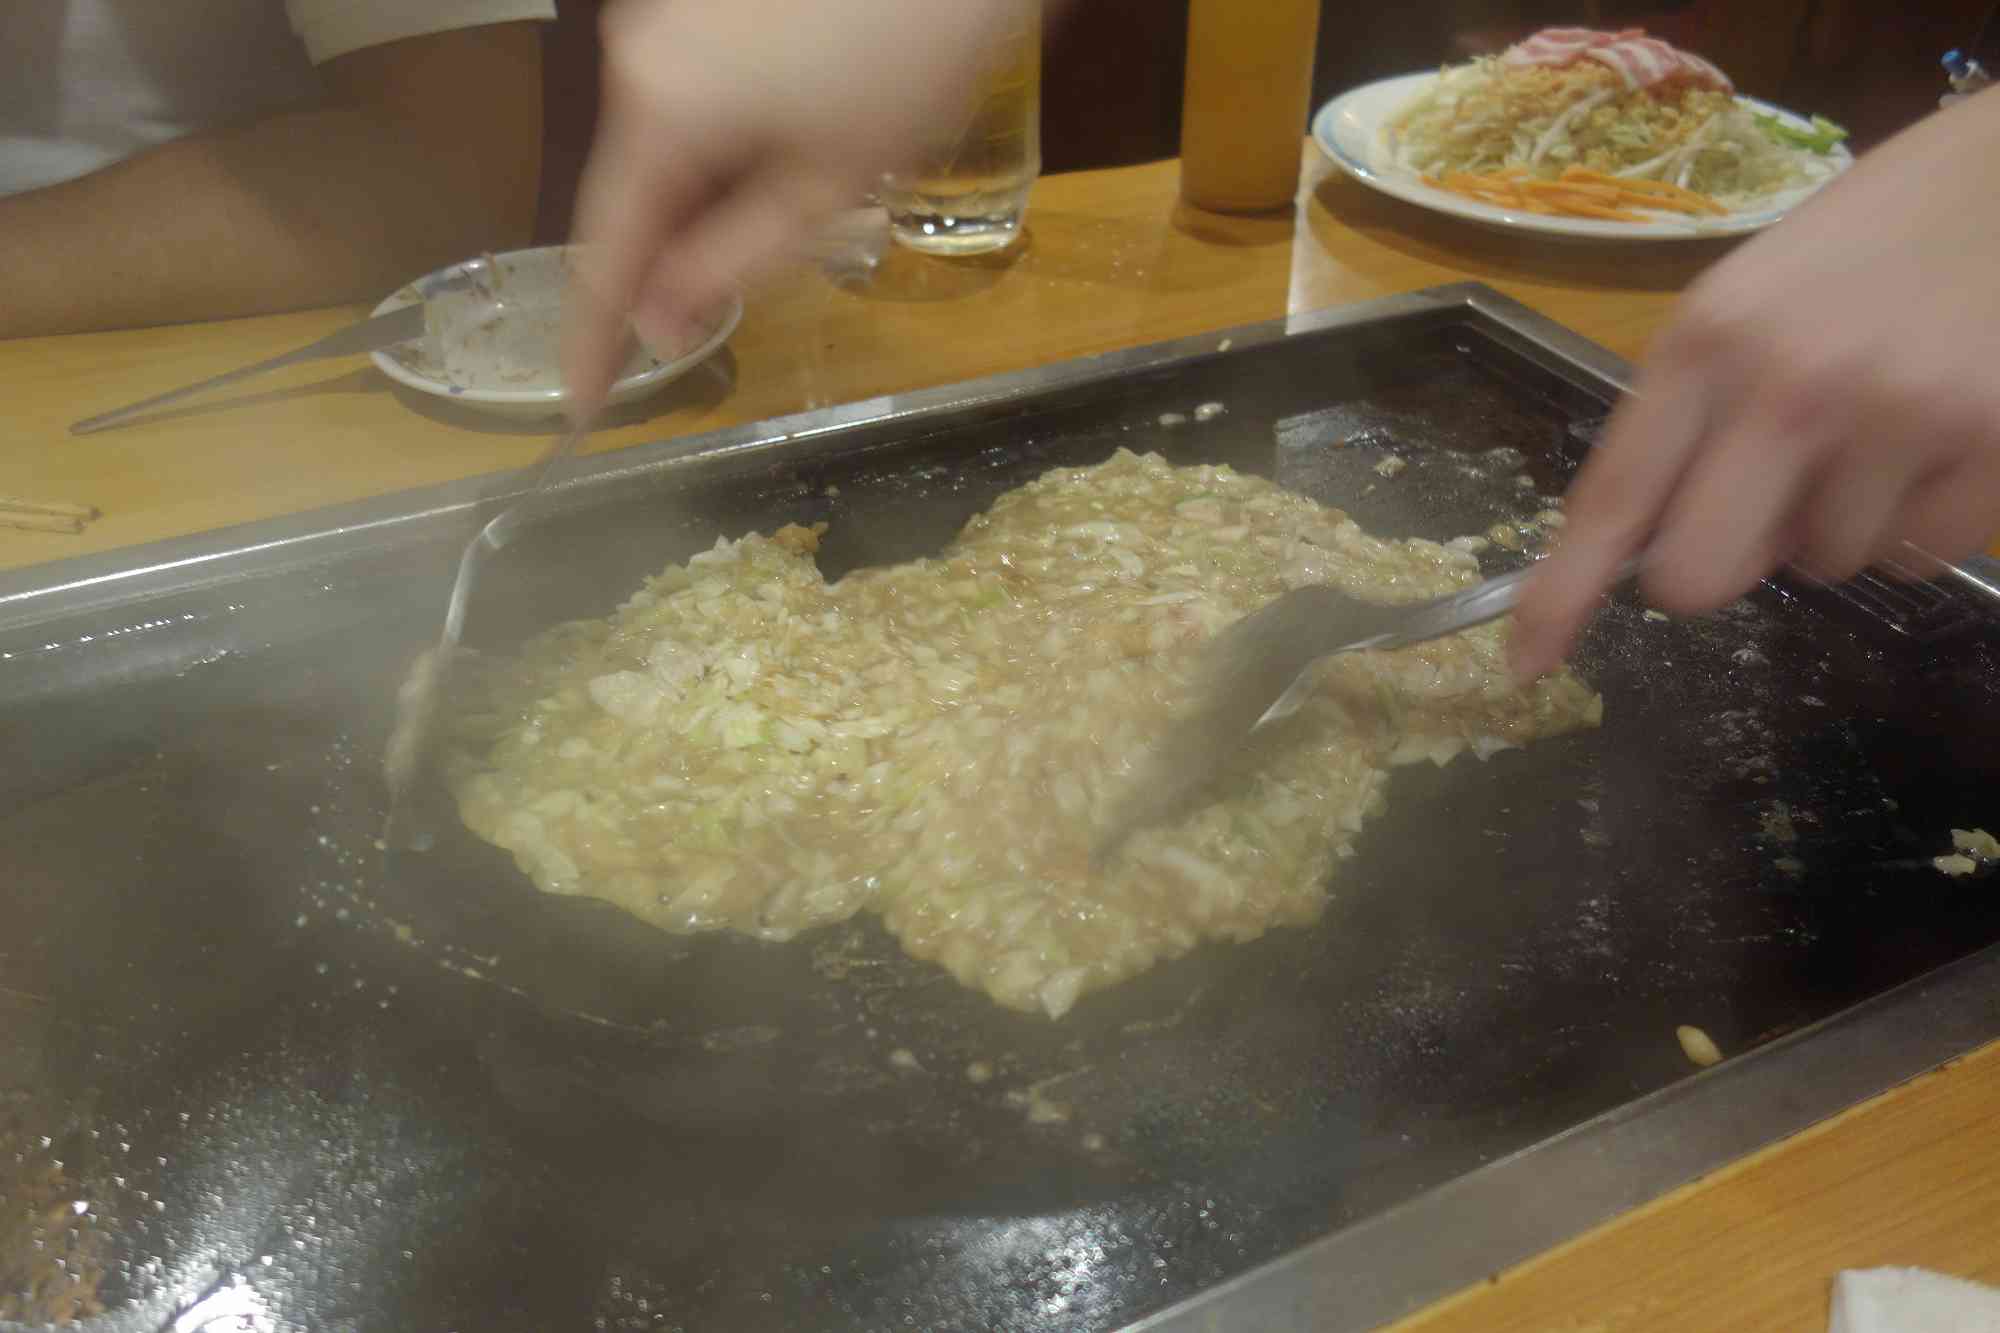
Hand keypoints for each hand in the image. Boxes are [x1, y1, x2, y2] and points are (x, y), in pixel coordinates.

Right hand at [562, 0, 1031, 416]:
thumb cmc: (911, 55)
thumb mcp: (825, 186)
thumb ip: (729, 263)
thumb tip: (660, 322)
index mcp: (660, 107)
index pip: (604, 255)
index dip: (593, 340)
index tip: (584, 404)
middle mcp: (639, 56)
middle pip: (632, 194)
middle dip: (661, 269)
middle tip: (694, 332)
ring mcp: (667, 19)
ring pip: (662, 146)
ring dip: (698, 209)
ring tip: (772, 233)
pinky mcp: (703, 4)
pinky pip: (687, 100)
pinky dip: (716, 153)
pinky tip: (782, 165)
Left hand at [1511, 88, 1999, 679]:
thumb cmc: (1881, 234)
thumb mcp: (1755, 294)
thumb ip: (1698, 409)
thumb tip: (1655, 542)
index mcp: (1705, 340)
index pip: (1610, 499)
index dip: (1561, 594)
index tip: (1529, 659)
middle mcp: (1785, 385)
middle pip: (1697, 577)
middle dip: (1718, 569)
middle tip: (1757, 518)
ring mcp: (1891, 418)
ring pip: (1822, 568)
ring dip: (1840, 522)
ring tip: (1881, 426)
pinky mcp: (1987, 446)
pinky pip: (1917, 556)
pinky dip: (1921, 518)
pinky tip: (1939, 437)